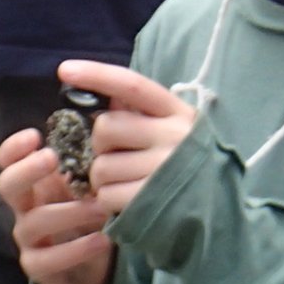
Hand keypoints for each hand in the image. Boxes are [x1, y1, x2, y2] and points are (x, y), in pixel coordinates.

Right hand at [0, 126, 114, 283]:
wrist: (95, 260)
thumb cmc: (90, 208)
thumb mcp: (92, 178)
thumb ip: (98, 146)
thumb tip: (119, 100)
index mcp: (35, 180)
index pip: (7, 159)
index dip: (14, 147)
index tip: (34, 134)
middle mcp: (25, 206)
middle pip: (6, 185)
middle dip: (26, 170)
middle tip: (52, 157)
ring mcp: (29, 238)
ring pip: (32, 222)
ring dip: (68, 211)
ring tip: (100, 205)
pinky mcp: (40, 267)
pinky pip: (48, 259)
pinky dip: (77, 249)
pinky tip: (103, 239)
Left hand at [60, 60, 195, 222]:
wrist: (219, 212)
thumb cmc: (184, 164)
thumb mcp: (174, 129)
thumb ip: (141, 112)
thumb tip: (101, 94)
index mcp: (177, 112)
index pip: (132, 86)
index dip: (97, 75)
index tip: (65, 70)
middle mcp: (174, 136)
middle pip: (105, 128)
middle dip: (100, 145)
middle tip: (116, 156)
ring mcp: (163, 170)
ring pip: (101, 166)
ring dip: (102, 178)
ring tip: (124, 182)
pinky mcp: (150, 201)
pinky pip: (106, 195)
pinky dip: (108, 200)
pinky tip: (126, 201)